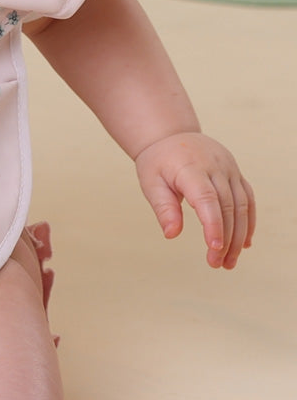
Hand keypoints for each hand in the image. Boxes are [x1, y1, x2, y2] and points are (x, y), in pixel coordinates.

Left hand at [135, 132, 254, 268]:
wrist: (170, 134)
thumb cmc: (158, 162)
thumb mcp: (151, 182)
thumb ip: (163, 208)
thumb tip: (171, 235)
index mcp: (190, 167)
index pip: (206, 198)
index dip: (213, 224)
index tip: (214, 249)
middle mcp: (214, 166)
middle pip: (227, 206)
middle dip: (225, 239)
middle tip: (217, 264)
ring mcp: (228, 167)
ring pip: (242, 205)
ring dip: (239, 236)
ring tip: (229, 261)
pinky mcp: (236, 172)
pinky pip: (248, 199)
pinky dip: (248, 222)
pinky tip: (243, 243)